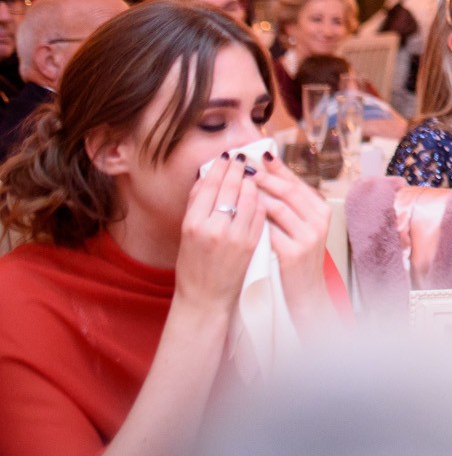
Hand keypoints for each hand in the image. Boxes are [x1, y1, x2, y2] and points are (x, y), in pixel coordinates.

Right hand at [175, 154, 266, 316]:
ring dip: (252, 182)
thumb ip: (196, 206)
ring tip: (253, 173)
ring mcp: (234, 236)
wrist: (205, 298)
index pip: (208, 186)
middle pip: (229, 188)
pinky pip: (260, 214)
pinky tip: (260, 194)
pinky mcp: (251, 244)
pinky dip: (260, 201)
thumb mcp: (186, 235)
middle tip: (242, 157)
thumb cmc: (193, 265)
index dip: (219, 168)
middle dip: (237, 169)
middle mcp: (213, 228)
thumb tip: (205, 177)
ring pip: (248, 198)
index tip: (226, 157)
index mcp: (192, 224)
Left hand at [251, 152, 336, 327]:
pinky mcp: (294, 253)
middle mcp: (319, 220)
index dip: (277, 168)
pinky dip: (255, 218)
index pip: (296, 182)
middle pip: (288, 190)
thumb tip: (267, 178)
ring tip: (238, 184)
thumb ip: (289, 207)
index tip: (260, 154)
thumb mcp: (300, 230)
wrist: (304, 296)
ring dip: (257, 193)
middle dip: (265, 176)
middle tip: (244, 165)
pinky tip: (239, 213)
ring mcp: (308, 236)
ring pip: (279, 206)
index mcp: (320, 211)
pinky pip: (271, 230)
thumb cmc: (296, 261)